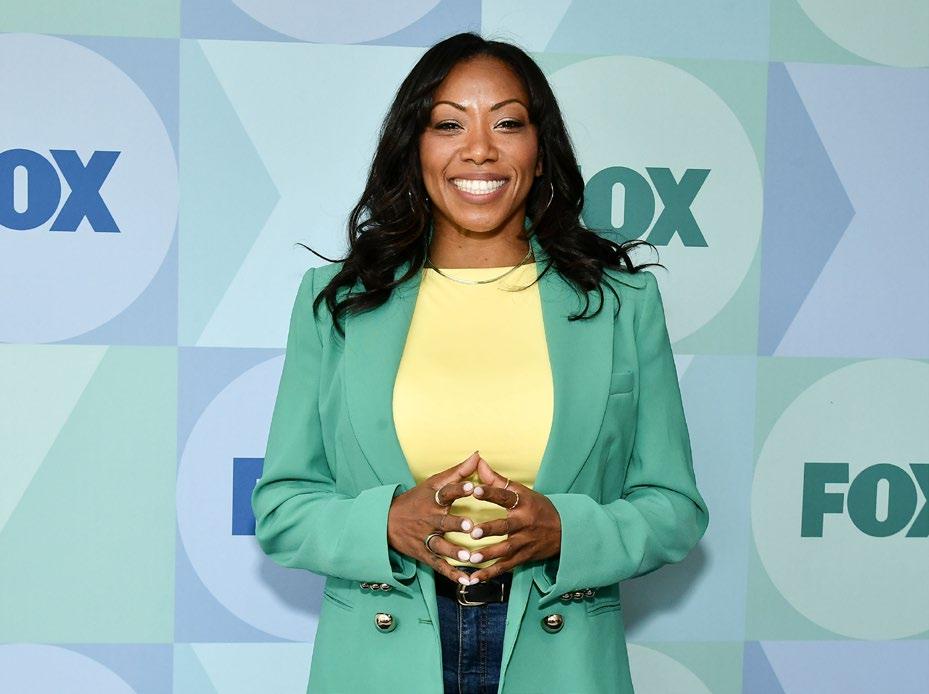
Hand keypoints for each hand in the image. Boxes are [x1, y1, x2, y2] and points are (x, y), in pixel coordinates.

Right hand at [387, 451, 482, 586]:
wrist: (385, 522)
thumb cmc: (416, 499)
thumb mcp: (433, 483)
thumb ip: (458, 471)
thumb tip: (478, 455)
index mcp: (433, 500)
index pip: (446, 492)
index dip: (458, 489)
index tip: (471, 486)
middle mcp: (429, 520)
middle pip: (442, 522)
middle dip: (456, 524)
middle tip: (470, 526)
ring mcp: (426, 538)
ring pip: (441, 546)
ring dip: (455, 552)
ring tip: (470, 558)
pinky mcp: (424, 554)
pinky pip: (439, 565)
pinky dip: (452, 574)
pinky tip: (466, 580)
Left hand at [466, 457, 560, 582]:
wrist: (566, 530)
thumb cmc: (538, 507)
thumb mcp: (522, 491)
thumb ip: (497, 480)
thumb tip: (478, 461)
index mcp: (523, 503)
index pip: (506, 496)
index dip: (490, 492)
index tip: (474, 489)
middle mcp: (525, 523)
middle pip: (506, 527)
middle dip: (490, 530)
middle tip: (473, 532)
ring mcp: (525, 542)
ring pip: (506, 550)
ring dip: (488, 555)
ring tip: (471, 559)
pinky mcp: (524, 557)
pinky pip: (506, 566)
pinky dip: (491, 573)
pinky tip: (475, 578)